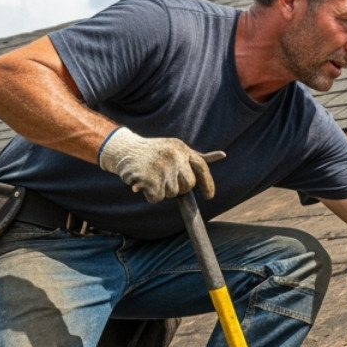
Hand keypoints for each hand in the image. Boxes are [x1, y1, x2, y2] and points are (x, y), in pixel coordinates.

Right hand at [98, 126, 220, 202]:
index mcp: (182, 148)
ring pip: (172, 193)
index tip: (209, 196)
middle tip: (166, 180)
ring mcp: (162, 166)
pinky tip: (143, 184)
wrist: (124, 149)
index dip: (207, 184)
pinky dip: (151, 195)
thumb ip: (197, 157)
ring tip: (152, 177)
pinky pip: (157, 198)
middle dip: (179, 188)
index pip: (202, 167)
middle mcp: (174, 156)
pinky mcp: (149, 178)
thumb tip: (222, 155)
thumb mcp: (177, 150)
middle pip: (188, 185)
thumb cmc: (155, 152)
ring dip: (162, 191)